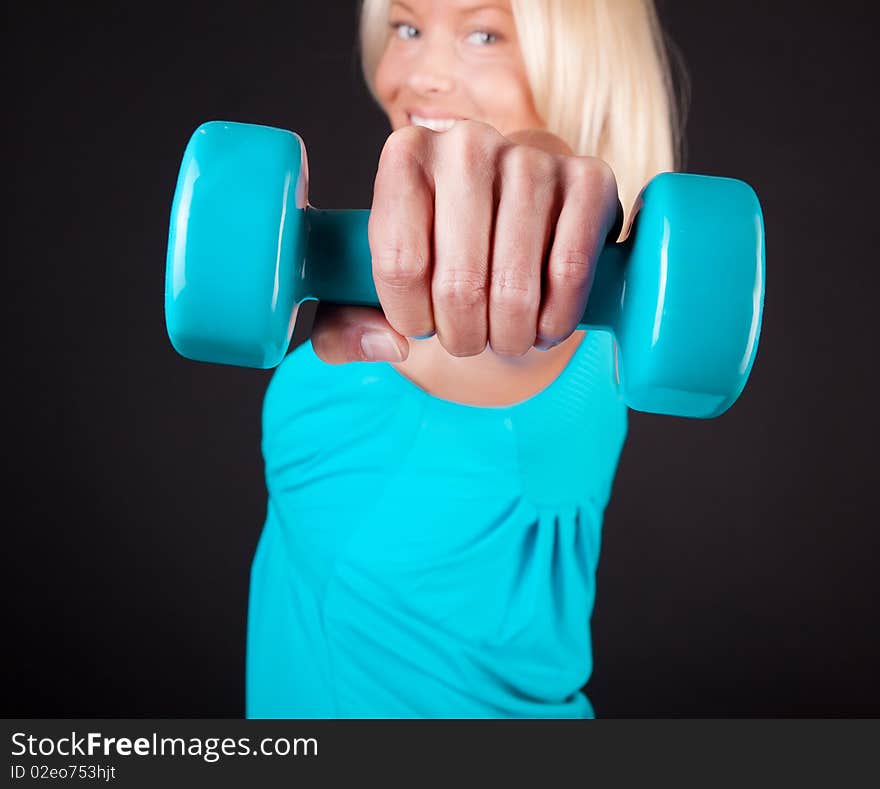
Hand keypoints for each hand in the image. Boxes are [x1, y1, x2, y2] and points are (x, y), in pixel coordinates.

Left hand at [310, 120, 621, 363]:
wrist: (518, 222)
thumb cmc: (443, 255)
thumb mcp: (382, 284)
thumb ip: (346, 325)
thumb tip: (387, 344)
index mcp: (405, 156)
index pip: (401, 265)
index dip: (412, 317)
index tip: (422, 325)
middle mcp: (466, 143)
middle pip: (459, 285)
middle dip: (463, 337)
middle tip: (468, 341)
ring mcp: (532, 156)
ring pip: (514, 287)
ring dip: (509, 337)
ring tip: (505, 337)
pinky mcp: (590, 178)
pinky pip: (569, 274)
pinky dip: (554, 321)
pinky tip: (544, 326)